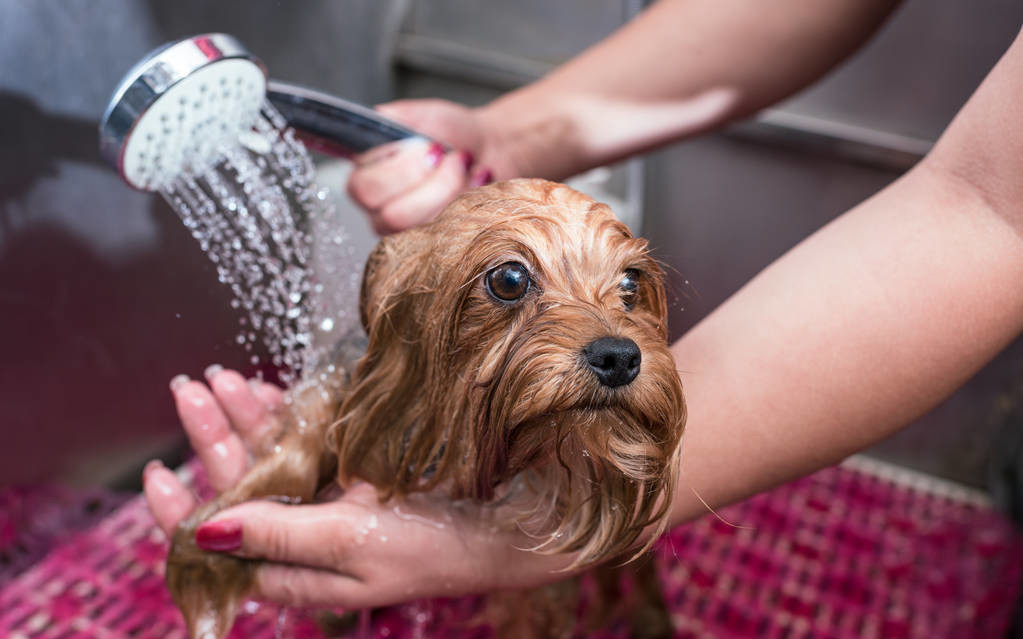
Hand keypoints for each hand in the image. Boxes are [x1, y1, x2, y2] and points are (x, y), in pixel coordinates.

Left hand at [144, 368, 573, 608]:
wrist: (506, 524)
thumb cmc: (433, 546)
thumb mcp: (349, 542)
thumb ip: (277, 535)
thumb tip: (202, 532)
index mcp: (298, 569)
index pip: (223, 542)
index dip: (184, 509)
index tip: (157, 470)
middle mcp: (308, 536)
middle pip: (243, 487)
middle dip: (213, 438)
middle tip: (190, 389)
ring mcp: (331, 500)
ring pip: (272, 458)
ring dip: (246, 418)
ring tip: (221, 379)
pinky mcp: (357, 471)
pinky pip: (308, 440)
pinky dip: (286, 414)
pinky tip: (269, 389)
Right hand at [346, 99, 510, 233]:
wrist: (487, 147)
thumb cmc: (449, 132)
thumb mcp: (417, 114)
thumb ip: (390, 118)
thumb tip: (375, 125)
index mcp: (364, 175)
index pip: (364, 189)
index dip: (401, 170)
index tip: (432, 148)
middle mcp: (378, 209)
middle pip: (393, 216)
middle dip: (434, 183)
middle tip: (453, 157)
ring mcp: (406, 231)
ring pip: (423, 227)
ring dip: (452, 191)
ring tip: (466, 165)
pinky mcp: (434, 241)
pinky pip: (448, 234)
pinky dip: (469, 201)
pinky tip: (477, 180)